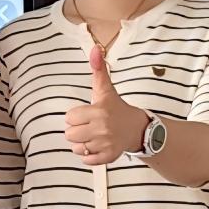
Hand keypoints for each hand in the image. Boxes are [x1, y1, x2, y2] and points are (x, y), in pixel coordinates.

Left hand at [66, 47, 150, 164]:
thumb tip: (94, 48)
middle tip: (91, 126)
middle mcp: (102, 128)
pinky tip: (98, 146)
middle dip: (78, 130)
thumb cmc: (117, 108)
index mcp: (99, 111)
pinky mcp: (109, 157)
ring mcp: (106, 144)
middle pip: (70, 134)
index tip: (88, 114)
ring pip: (76, 147)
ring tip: (95, 136)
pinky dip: (89, 156)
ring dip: (83, 143)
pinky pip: (87, 160)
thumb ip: (98, 70)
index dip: (77, 116)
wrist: (139, 129)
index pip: (70, 117)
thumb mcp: (106, 89)